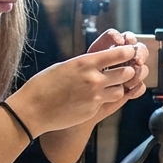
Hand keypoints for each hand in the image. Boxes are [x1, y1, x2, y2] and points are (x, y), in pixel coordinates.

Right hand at [6, 37, 147, 135]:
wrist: (32, 110)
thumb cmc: (43, 85)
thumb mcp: (65, 66)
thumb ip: (85, 64)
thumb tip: (98, 62)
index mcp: (85, 63)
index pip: (119, 54)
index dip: (128, 52)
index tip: (130, 51)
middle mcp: (94, 79)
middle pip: (127, 73)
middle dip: (128, 71)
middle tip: (123, 70)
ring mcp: (95, 97)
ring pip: (120, 90)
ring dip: (118, 87)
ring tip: (108, 85)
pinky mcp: (93, 110)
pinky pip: (106, 103)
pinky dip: (103, 99)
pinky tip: (91, 98)